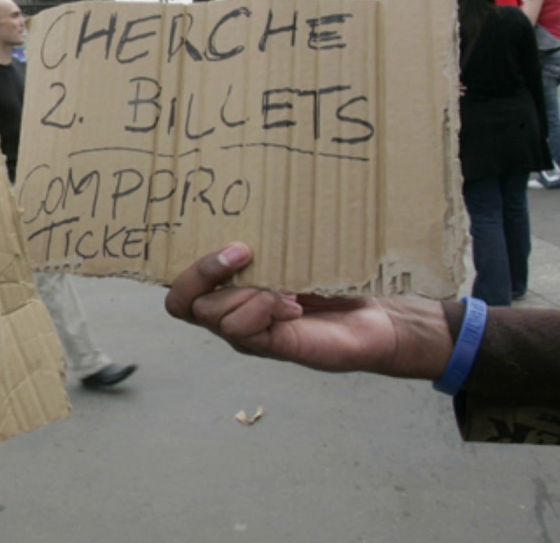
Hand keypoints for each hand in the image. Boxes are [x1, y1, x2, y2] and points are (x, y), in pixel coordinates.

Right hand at [164, 243, 452, 378]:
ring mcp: (247, 336)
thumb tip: (249, 211)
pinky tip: (293, 304)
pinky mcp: (271, 348)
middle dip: (205, 272)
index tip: (225, 242)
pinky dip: (264, 309)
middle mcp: (229, 317)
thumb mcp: (292, 254)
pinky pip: (243, 330)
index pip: (180, 290)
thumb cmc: (335, 282)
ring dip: (244, 292)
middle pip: (183, 303)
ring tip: (282, 286)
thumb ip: (265, 244)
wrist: (379, 319)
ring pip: (213, 316)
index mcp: (227, 292)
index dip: (184, 269)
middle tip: (244, 251)